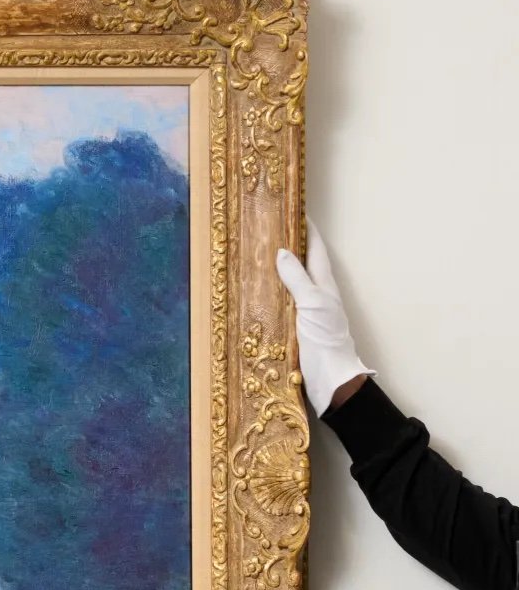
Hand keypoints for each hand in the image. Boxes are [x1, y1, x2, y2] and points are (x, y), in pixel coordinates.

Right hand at [275, 218, 373, 416]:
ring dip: (279, 270)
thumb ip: (297, 278)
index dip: (307, 230)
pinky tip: (259, 296)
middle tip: (270, 230)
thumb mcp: (311, 304)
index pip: (315, 250)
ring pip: (292, 284)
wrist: (331, 379)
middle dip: (291, 246)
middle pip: (304, 264)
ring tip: (259, 257)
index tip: (295, 211)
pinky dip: (272, 294)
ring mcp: (307, 313)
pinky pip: (283, 304)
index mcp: (324, 286)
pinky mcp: (296, 330)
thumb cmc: (325, 340)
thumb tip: (282, 251)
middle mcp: (317, 296)